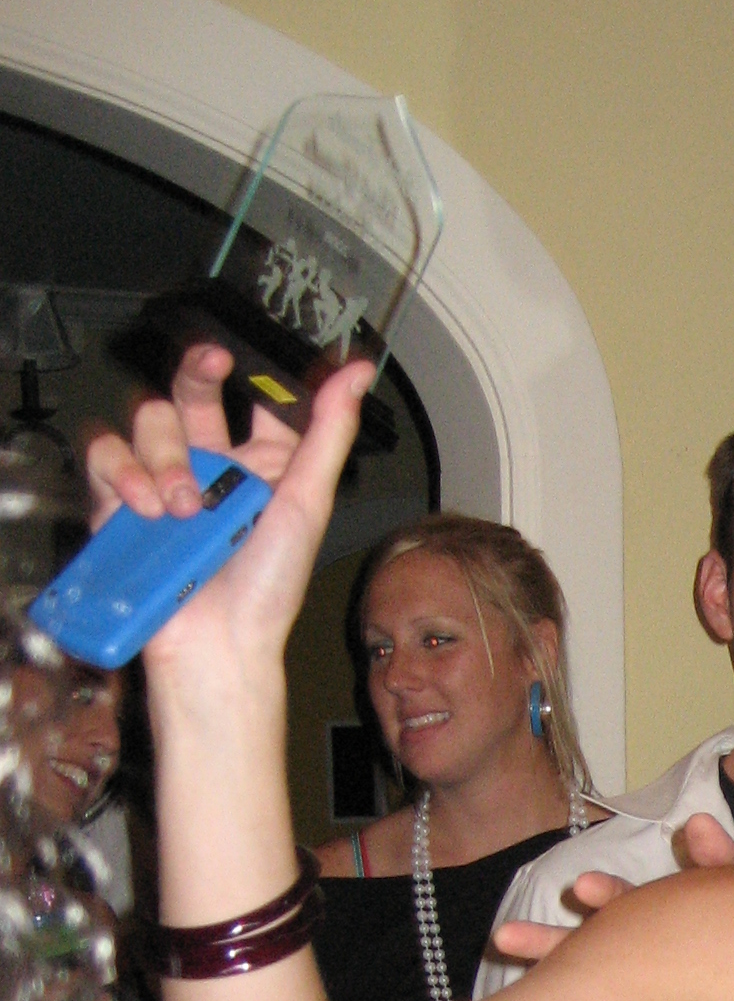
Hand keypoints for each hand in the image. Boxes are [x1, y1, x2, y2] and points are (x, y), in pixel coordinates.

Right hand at [83, 342, 371, 704]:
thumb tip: (359, 371)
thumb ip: (330, 433)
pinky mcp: (120, 499)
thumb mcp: (308, 503)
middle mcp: (214, 464)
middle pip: (193, 389)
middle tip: (212, 362)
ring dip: (166, 453)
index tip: (257, 354)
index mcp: (264, 463)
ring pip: (149, 417)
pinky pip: (106, 453)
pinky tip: (146, 506)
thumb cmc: (268, 587)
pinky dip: (123, 471)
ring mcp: (164, 478)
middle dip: (198, 370)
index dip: (255, 369)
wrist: (217, 646)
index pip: (258, 396)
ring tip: (185, 508)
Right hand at [488, 814, 733, 964]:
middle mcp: (638, 953)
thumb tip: (698, 822)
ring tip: (506, 964)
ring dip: (552, 971)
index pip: (623, 904)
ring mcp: (640, 988)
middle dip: (555, 941)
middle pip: (591, 947)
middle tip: (511, 937)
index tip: (583, 889)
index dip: (606, 897)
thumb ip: (721, 862)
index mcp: (654, 919)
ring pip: (593, 982)